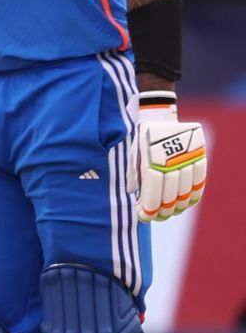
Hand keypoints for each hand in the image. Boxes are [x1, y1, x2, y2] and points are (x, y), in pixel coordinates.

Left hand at [134, 101, 206, 221]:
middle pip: (170, 197)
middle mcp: (172, 163)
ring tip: (170, 212)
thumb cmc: (140, 139)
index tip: (143, 216)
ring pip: (186, 193)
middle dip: (162, 211)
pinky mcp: (198, 156)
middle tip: (156, 216)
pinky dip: (194, 195)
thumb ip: (133, 175)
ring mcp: (187, 160)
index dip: (149, 210)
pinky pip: (200, 181)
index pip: (153, 195)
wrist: (157, 116)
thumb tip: (134, 196)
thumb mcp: (132, 155)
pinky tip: (187, 202)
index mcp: (152, 163)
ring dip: (178, 206)